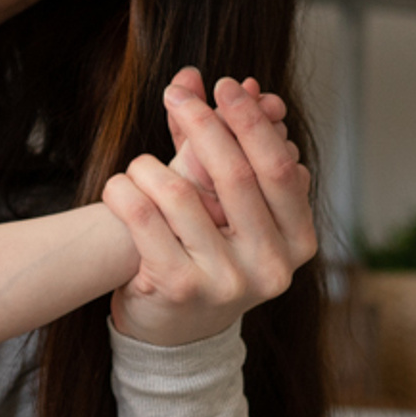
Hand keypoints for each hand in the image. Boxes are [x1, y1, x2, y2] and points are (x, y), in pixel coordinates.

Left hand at [101, 67, 317, 345]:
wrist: (175, 332)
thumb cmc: (208, 257)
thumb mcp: (232, 212)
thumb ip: (234, 151)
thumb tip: (236, 84)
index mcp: (297, 242)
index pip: (278, 168)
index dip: (251, 122)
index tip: (224, 87)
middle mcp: (271, 266)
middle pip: (235, 175)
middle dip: (204, 124)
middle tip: (178, 94)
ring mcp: (227, 282)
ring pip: (182, 194)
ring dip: (151, 165)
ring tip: (138, 164)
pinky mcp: (179, 288)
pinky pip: (145, 220)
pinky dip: (125, 192)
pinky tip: (118, 185)